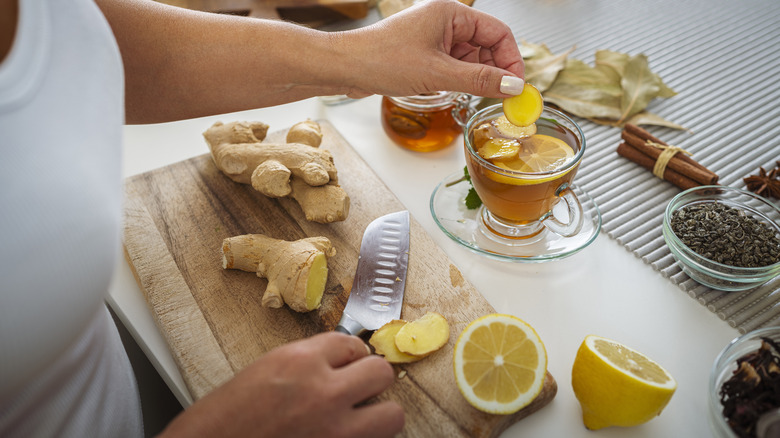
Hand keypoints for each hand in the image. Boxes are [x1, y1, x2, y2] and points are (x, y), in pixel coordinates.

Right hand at [159, 332, 402, 437]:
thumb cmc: (222, 420)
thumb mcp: (263, 373)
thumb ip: (305, 365)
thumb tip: (337, 364)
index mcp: (299, 362)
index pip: (351, 343)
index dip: (350, 356)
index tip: (348, 364)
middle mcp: (323, 393)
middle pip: (381, 372)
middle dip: (371, 380)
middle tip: (358, 389)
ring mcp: (335, 432)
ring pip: (392, 414)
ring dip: (378, 415)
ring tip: (359, 418)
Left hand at [338, 0, 523, 98]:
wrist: (345, 67)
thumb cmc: (382, 59)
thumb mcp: (438, 73)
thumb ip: (479, 80)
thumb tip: (512, 86)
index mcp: (451, 13)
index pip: (498, 32)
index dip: (511, 60)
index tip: (516, 86)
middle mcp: (444, 22)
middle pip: (486, 46)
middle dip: (495, 71)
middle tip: (501, 98)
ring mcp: (433, 38)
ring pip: (469, 59)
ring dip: (475, 78)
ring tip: (472, 96)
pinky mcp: (423, 54)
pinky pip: (452, 66)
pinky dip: (458, 81)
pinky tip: (452, 93)